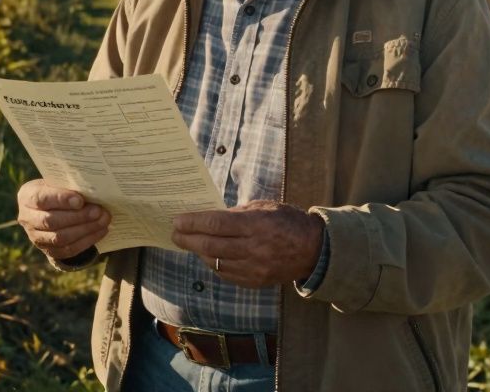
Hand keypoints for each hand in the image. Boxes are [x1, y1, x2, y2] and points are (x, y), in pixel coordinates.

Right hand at [16, 179, 110, 260]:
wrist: (48, 209)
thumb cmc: (56, 190)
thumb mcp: (56, 182)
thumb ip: (68, 186)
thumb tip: (93, 191)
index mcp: (27, 196)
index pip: (41, 199)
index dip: (61, 200)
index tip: (80, 200)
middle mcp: (27, 218)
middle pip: (51, 221)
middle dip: (78, 217)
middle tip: (98, 211)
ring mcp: (36, 237)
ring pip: (60, 238)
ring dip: (85, 230)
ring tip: (103, 220)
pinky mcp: (48, 251)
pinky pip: (68, 250)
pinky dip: (87, 241)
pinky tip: (100, 231)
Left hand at [172, 200, 323, 286]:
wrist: (315, 251)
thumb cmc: (288, 222)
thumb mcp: (265, 207)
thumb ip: (238, 213)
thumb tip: (210, 218)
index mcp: (257, 225)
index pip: (216, 224)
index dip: (193, 222)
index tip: (177, 220)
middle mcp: (254, 248)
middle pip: (211, 245)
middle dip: (188, 239)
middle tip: (174, 233)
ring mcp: (254, 268)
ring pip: (215, 262)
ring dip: (198, 252)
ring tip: (188, 243)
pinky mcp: (255, 282)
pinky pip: (226, 274)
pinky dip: (213, 264)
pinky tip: (207, 255)